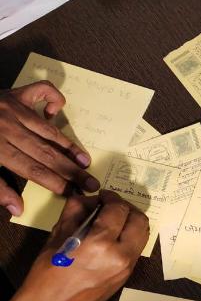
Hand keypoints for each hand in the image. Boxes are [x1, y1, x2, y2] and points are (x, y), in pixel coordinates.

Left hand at [0, 81, 100, 216]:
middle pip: (46, 153)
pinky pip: (42, 91)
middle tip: (91, 183)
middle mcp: (8, 127)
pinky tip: (56, 112)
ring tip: (86, 161)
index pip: (33, 170)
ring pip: (49, 130)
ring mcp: (12, 107)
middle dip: (71, 171)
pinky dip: (54, 98)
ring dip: (69, 146)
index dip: (55, 183)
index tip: (73, 194)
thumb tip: (17, 209)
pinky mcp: (13, 93)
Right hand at [14, 190, 148, 300]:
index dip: (111, 198)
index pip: (118, 210)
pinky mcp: (128, 275)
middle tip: (111, 206)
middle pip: (139, 220)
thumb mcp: (58, 236)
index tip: (103, 196)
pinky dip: (130, 236)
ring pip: (143, 234)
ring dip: (132, 222)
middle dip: (126, 208)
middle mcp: (120, 255)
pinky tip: (114, 235)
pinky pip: (137, 248)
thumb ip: (75, 211)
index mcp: (100, 244)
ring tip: (114, 220)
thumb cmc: (48, 272)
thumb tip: (88, 198)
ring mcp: (127, 267)